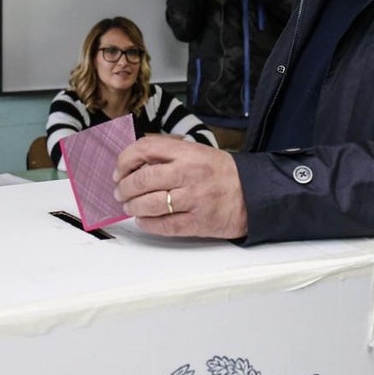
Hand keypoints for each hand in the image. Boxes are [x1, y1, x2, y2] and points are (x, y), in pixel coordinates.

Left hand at [113, 135, 247, 238]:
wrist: (254, 194)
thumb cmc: (223, 173)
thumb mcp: (198, 152)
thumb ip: (169, 153)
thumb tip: (135, 161)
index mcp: (188, 152)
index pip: (145, 148)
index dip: (125, 160)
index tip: (119, 170)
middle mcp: (189, 173)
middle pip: (143, 179)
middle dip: (125, 188)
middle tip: (120, 192)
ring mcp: (194, 199)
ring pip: (150, 204)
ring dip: (133, 207)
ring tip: (130, 206)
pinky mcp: (198, 222)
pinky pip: (164, 226)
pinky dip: (148, 224)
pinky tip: (144, 220)